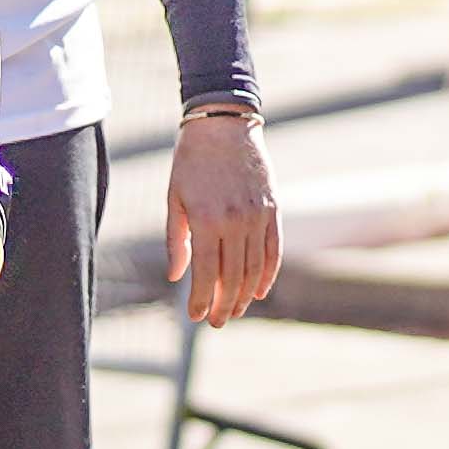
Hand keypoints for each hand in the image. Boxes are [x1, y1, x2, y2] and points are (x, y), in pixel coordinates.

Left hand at [165, 111, 279, 330]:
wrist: (224, 126)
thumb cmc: (191, 162)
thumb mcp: (175, 199)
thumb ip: (175, 240)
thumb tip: (176, 277)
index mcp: (206, 220)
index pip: (204, 273)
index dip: (200, 299)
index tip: (195, 317)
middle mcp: (234, 222)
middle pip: (232, 277)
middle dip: (223, 304)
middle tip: (217, 322)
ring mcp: (258, 216)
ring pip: (254, 268)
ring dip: (244, 295)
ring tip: (235, 311)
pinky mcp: (273, 210)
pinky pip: (274, 250)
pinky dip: (268, 274)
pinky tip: (259, 291)